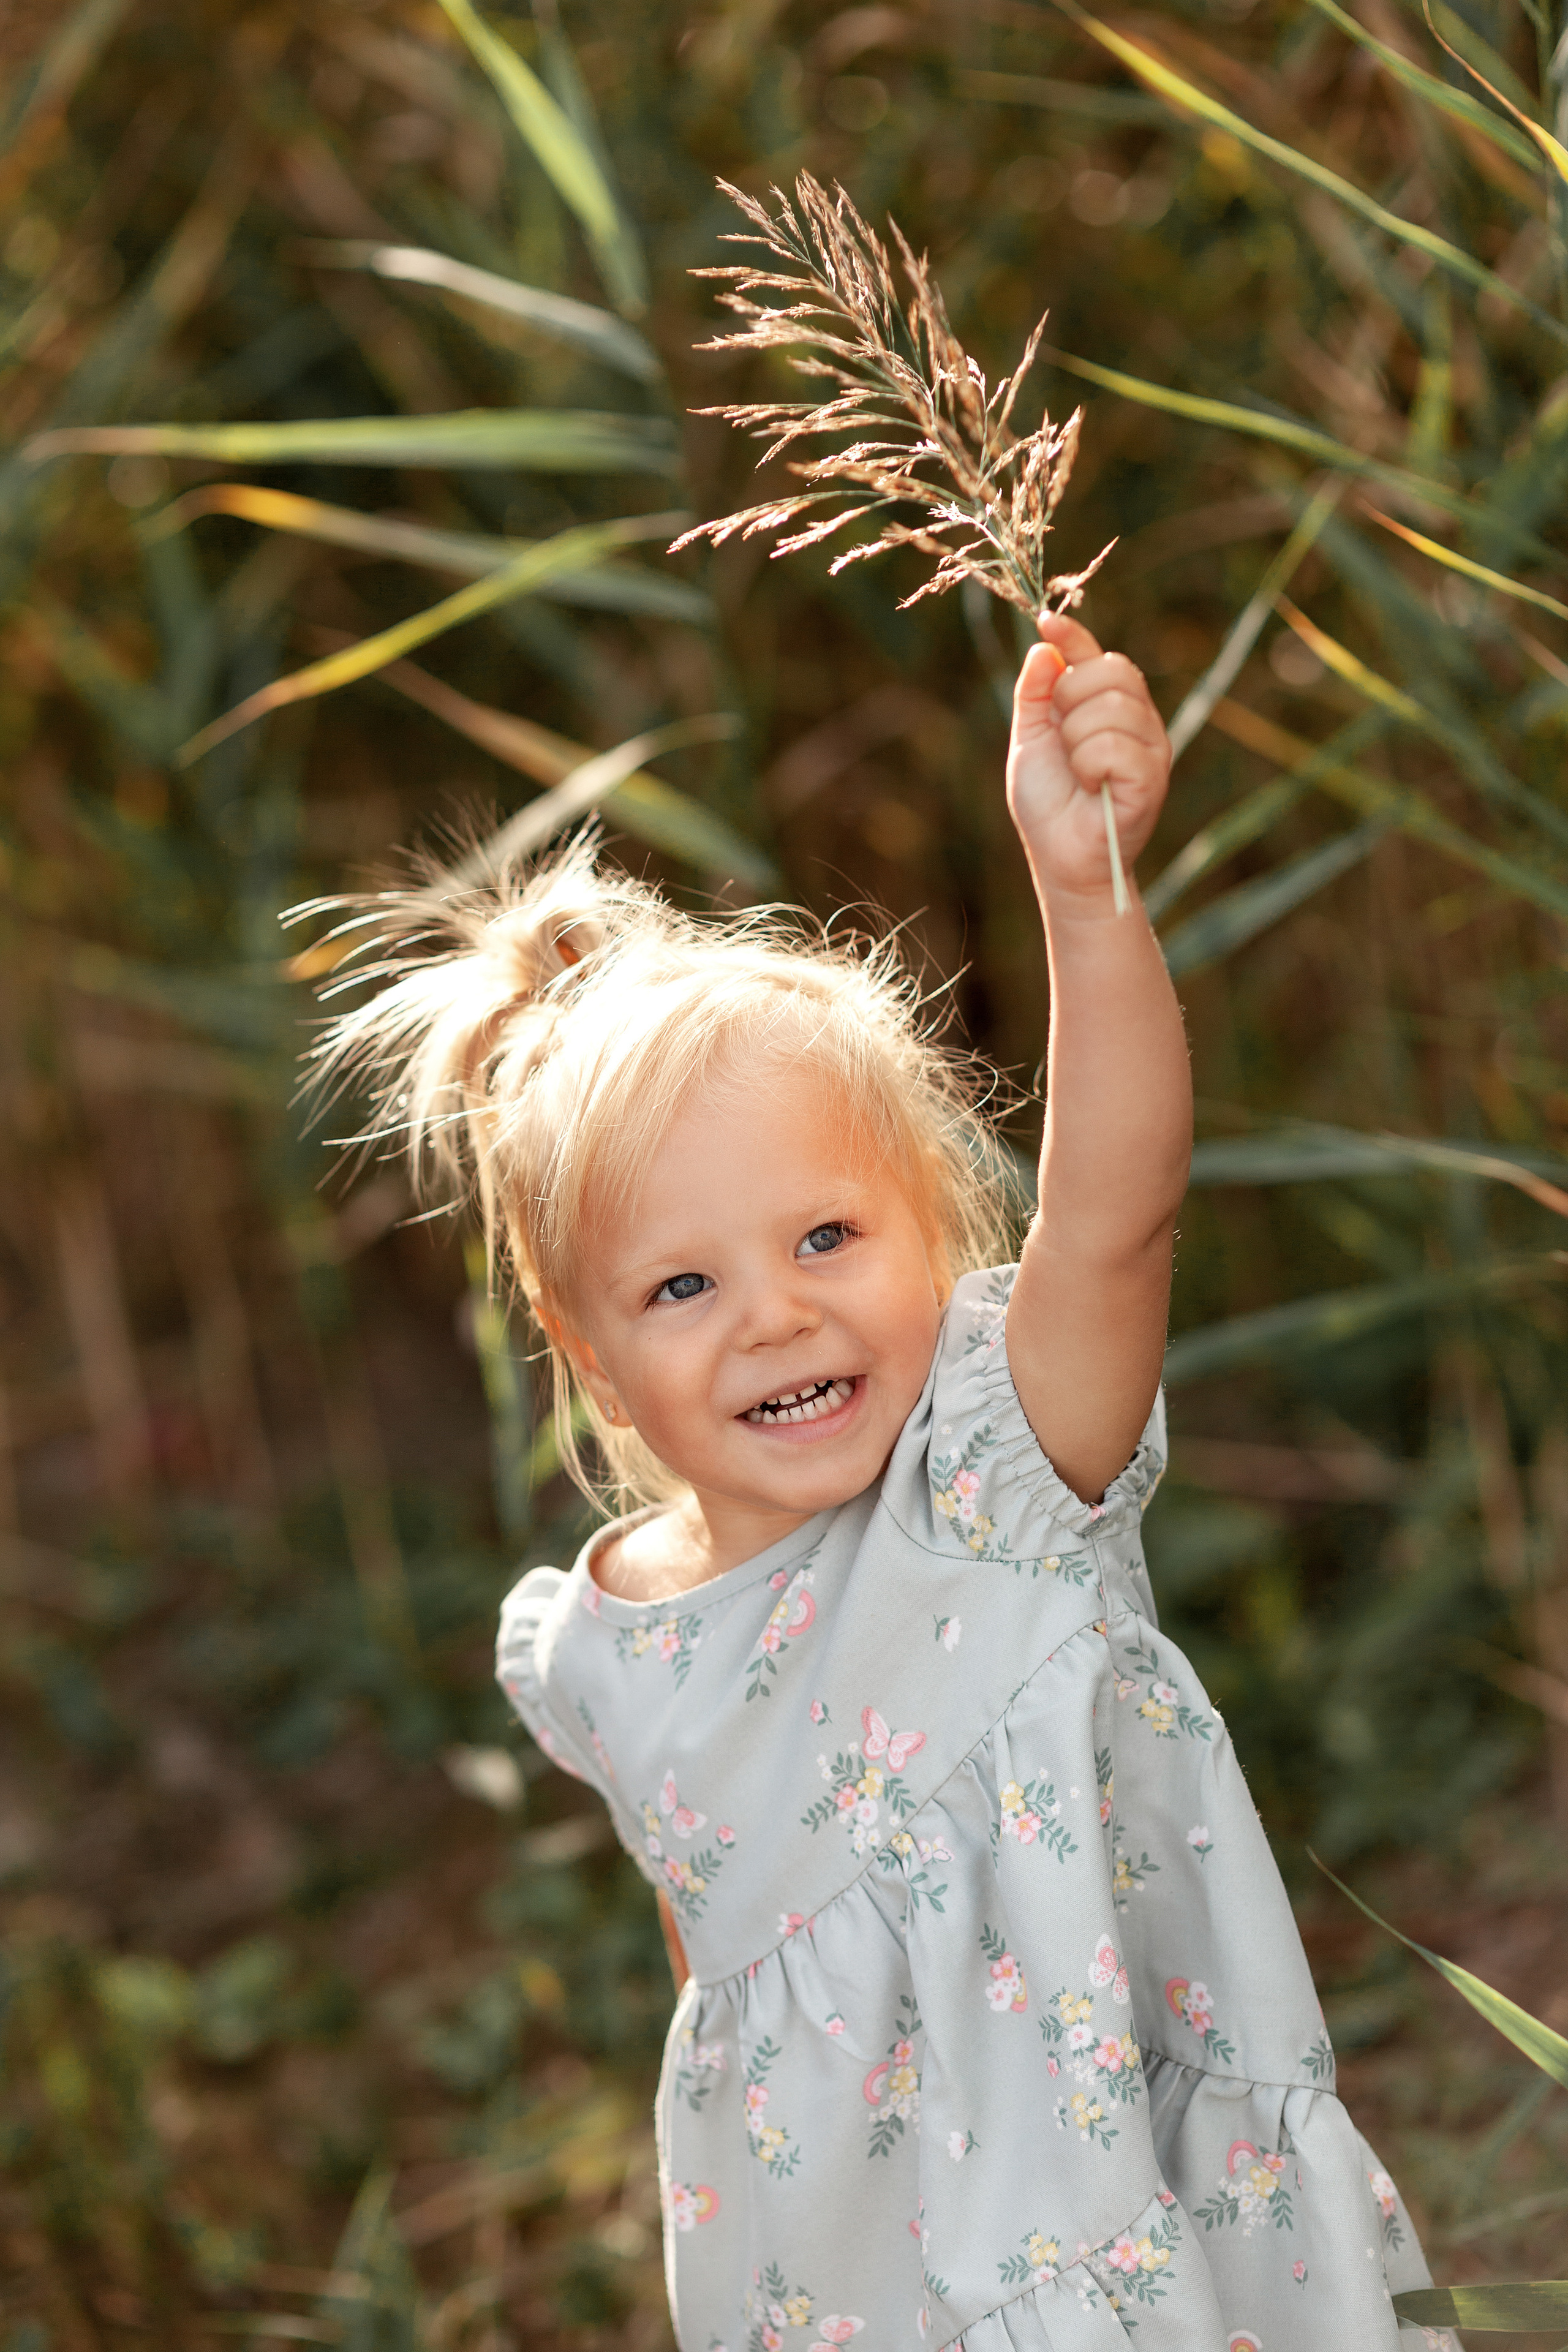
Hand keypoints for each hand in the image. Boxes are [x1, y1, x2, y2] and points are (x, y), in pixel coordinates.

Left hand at [1005, 612, 1169, 905]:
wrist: (1062, 861)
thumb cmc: (1049, 806)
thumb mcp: (1030, 741)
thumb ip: (1034, 695)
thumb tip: (1043, 645)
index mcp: (1109, 708)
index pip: (1097, 655)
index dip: (1073, 635)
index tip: (1045, 621)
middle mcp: (1138, 720)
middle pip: (1110, 670)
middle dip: (1069, 698)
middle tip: (1063, 741)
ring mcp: (1151, 746)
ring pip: (1109, 707)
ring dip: (1076, 741)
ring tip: (1078, 773)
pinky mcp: (1153, 776)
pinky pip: (1115, 745)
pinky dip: (1089, 765)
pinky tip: (1091, 786)